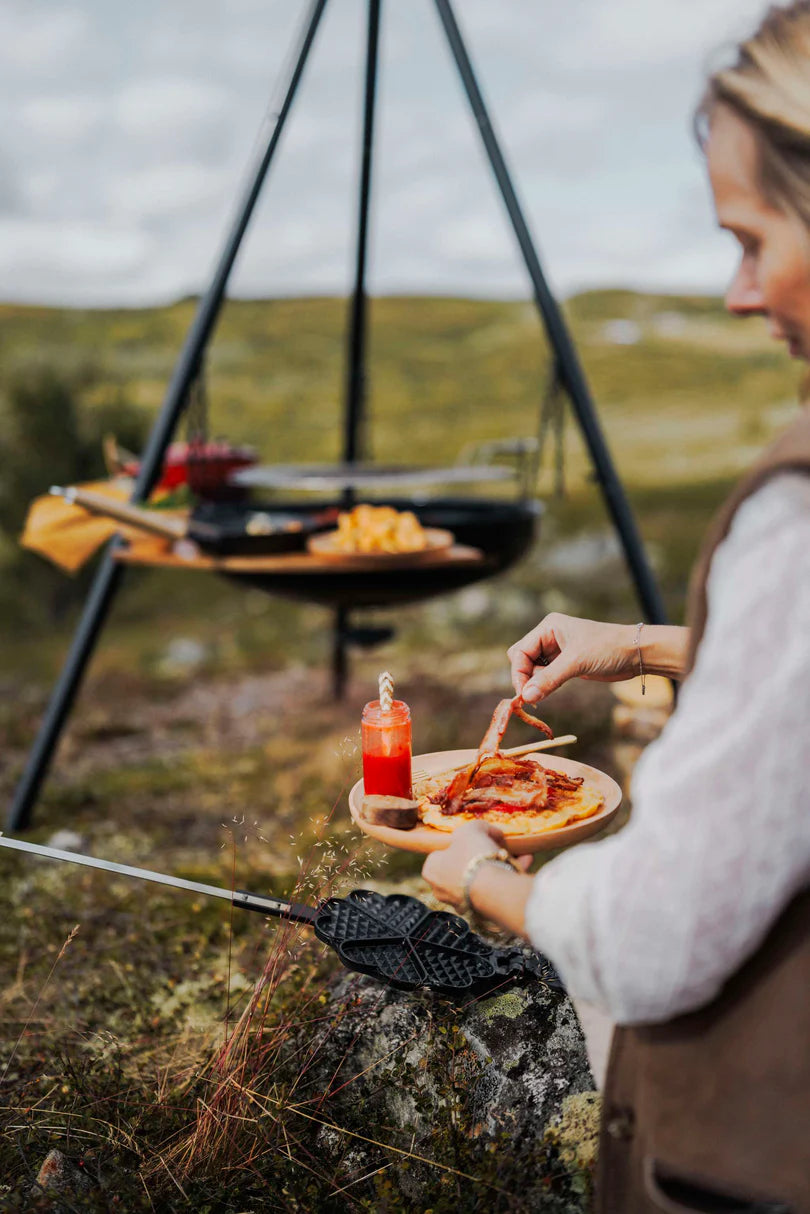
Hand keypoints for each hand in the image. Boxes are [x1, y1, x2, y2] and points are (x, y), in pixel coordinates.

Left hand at [421, 820, 530, 909]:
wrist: (491, 889)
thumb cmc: (473, 855)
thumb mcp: (472, 830)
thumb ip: (479, 827)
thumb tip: (491, 832)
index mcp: (431, 869)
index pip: (444, 852)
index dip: (462, 843)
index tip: (479, 839)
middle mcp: (441, 889)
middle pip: (466, 865)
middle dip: (487, 854)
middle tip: (501, 846)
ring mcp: (460, 902)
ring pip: (482, 878)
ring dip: (502, 864)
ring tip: (520, 855)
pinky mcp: (479, 911)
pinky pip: (493, 890)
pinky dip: (508, 877)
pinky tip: (525, 863)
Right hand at [508, 612, 636, 703]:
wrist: (636, 653)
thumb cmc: (608, 648)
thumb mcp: (576, 662)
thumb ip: (549, 679)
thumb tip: (526, 696)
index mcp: (548, 627)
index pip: (520, 651)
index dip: (518, 673)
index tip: (523, 695)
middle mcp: (549, 637)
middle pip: (522, 659)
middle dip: (524, 678)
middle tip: (531, 697)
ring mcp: (557, 651)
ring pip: (533, 669)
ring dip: (535, 684)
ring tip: (542, 696)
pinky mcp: (566, 664)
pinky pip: (545, 676)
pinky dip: (544, 686)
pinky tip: (548, 693)